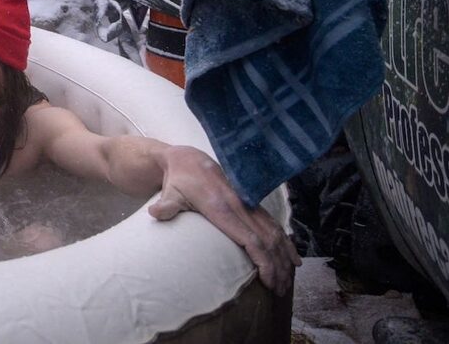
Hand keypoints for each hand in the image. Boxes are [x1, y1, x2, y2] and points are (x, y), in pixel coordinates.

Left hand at [149, 146, 300, 295]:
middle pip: (267, 240)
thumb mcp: (170, 192)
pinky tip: (293, 259)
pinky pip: (273, 225)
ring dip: (284, 258)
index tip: (269, 280)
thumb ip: (166, 205)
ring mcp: (248, 204)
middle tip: (280, 290)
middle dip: (277, 266)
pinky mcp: (251, 204)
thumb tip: (155, 213)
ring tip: (288, 281)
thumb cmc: (178, 179)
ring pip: (274, 234)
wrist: (188, 158)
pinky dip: (286, 243)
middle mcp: (240, 206)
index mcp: (222, 207)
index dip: (263, 260)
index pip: (250, 238)